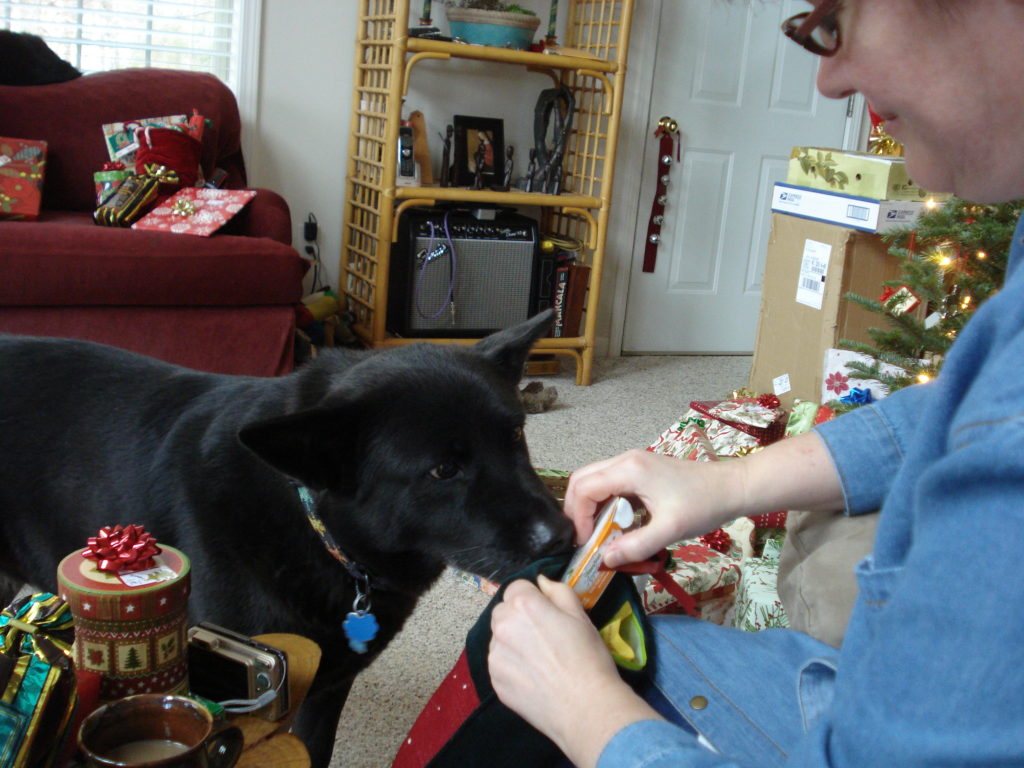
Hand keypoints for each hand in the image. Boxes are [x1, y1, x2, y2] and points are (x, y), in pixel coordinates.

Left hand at [489, 575, 659, 767]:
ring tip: (540, 660)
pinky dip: (512, 666)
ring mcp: (496, 655)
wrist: (585, 707)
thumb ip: (558, 591)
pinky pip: (500, 664)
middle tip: (543, 636)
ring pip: (500, 639)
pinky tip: (534, 677)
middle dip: (519, 617)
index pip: (516, 587)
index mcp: (524, 604)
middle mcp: (503, 626)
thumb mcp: (580, 616)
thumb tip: (541, 581)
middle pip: (503, 611)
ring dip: (513, 642)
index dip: (533, 597)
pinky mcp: (495, 680)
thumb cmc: (588, 658)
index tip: (547, 612)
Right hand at [563, 449, 740, 567]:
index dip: (579, 518)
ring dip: (590, 507)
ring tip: (598, 535)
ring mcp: (632, 463)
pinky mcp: (640, 470)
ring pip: (594, 481)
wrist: (732, 487)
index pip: (584, 488)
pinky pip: (610, 484)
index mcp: (629, 469)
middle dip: (578, 511)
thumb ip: (636, 546)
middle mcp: (625, 460)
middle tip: (585, 539)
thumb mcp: (670, 530)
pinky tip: (615, 524)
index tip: (587, 543)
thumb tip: (605, 560)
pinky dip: (604, 503)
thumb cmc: (703, 505)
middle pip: (582, 480)